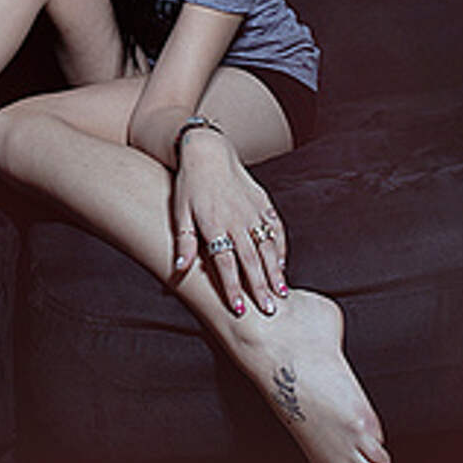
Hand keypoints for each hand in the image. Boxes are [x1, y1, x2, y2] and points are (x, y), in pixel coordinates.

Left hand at [171, 129, 288, 317]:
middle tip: (269, 310)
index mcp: (214, 224)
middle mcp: (236, 220)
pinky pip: (276, 229)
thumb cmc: (189, 186)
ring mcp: (252, 211)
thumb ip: (184, 242)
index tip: (238, 308)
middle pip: (250, 259)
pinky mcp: (263, 203)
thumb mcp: (180, 213)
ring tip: (282, 293)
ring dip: (275, 271)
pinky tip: (282, 264)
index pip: (224, 262)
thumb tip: (180, 268)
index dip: (232, 286)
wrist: (208, 152)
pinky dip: (281, 247)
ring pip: (267, 246)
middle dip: (259, 286)